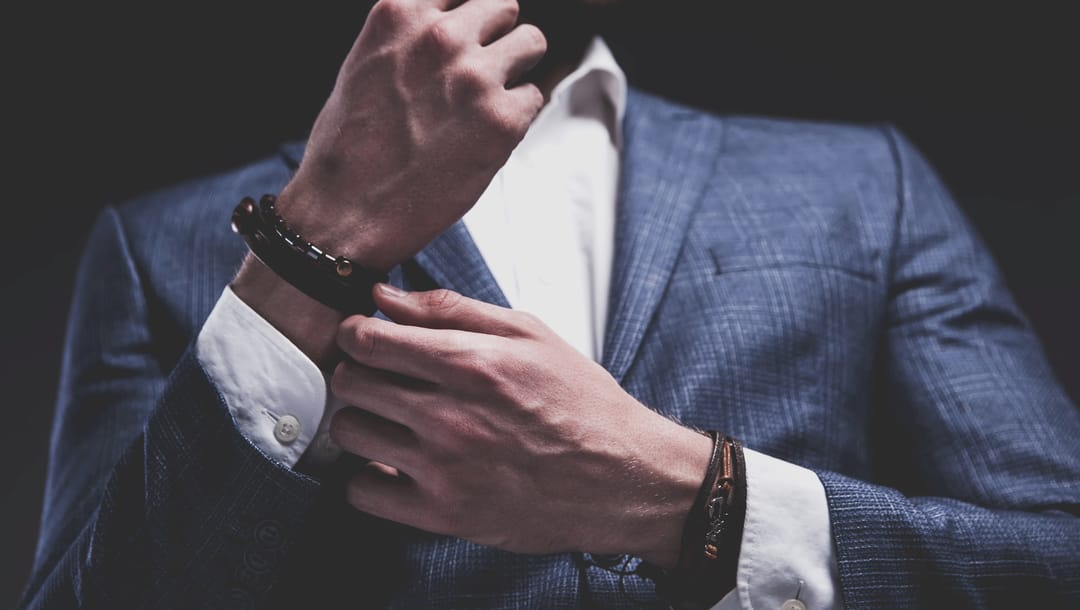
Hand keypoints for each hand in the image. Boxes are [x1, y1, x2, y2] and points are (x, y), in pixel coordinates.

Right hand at [233, 0, 545, 363]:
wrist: (345, 213)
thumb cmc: (350, 146)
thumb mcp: (366, 62)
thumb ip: (411, 36)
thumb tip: (455, 23)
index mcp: (402, 13)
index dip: (466, 17)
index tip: (464, 40)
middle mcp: (442, 35)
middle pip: (504, 5)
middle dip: (497, 36)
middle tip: (479, 75)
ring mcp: (475, 76)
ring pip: (532, 41)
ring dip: (517, 69)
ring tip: (487, 104)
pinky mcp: (502, 119)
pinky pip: (535, 96)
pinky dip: (518, 116)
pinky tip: (485, 139)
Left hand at [329, 285, 711, 566]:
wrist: (624, 478)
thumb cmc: (582, 404)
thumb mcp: (530, 334)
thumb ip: (452, 309)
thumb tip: (385, 296)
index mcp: (471, 363)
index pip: (368, 340)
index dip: (356, 334)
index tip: (363, 339)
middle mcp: (450, 416)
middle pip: (351, 383)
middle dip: (357, 373)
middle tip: (379, 379)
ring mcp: (444, 469)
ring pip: (350, 433)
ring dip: (361, 422)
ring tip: (390, 421)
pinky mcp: (444, 514)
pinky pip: (363, 491)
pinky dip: (368, 477)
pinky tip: (395, 465)